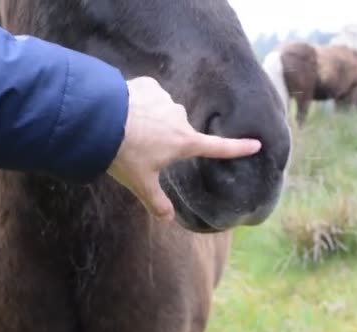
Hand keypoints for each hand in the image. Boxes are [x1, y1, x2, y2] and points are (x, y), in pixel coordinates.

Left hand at [107, 76, 260, 221]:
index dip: (238, 148)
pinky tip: (125, 110)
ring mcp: (165, 99)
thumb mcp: (140, 183)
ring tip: (129, 128)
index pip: (217, 148)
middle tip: (141, 148)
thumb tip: (168, 219)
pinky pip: (149, 96)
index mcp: (184, 142)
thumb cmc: (124, 154)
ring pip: (163, 112)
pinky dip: (140, 102)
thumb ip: (156, 202)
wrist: (100, 119)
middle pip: (179, 132)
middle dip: (165, 139)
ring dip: (152, 119)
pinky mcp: (149, 86)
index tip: (256, 144)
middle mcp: (180, 118)